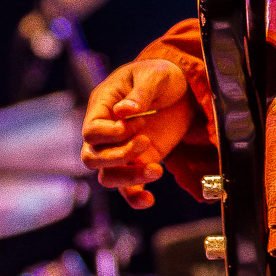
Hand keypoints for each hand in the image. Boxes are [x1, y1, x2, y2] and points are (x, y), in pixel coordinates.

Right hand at [81, 59, 196, 207]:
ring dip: (128, 178)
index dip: (112, 133)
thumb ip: (139, 93)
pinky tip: (150, 200)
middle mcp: (107, 131)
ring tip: (156, 170)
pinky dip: (135, 197)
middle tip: (147, 142)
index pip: (91, 131)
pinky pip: (128, 188)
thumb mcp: (154, 76)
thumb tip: (122, 112)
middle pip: (91, 157)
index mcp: (102, 106)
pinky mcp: (139, 163)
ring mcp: (121, 150)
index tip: (140, 122)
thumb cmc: (162, 75)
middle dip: (117, 157)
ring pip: (107, 176)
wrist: (184, 89)